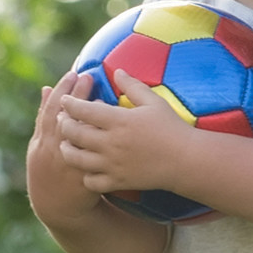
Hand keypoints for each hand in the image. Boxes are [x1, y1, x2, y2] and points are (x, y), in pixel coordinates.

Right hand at [26, 73, 103, 223]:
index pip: (51, 110)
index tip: (73, 73)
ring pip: (76, 138)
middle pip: (63, 119)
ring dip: (88, 119)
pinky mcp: (84, 178)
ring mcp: (68, 165)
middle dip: (75, 98)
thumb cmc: (52, 167)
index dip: (62, 91)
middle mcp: (52, 151)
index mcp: (42, 140)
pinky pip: (93, 157)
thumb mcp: (43, 143)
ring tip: (102, 100)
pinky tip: (111, 130)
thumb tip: (48, 88)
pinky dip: (100, 143)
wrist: (59, 207)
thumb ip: (47, 117)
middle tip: (88, 77)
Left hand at [55, 73, 194, 196]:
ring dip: (67, 149)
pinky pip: (90, 181)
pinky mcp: (118, 181)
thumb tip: (118, 71)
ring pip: (75, 158)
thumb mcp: (154, 102)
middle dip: (64, 123)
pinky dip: (86, 175)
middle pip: (72, 132)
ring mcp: (113, 164)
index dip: (69, 103)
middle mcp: (111, 143)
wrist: (187, 161)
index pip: (81, 109)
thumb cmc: (172, 128)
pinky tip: (89, 168)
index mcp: (119, 120)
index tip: (66, 100)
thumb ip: (133, 86)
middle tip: (65, 120)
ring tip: (68, 144)